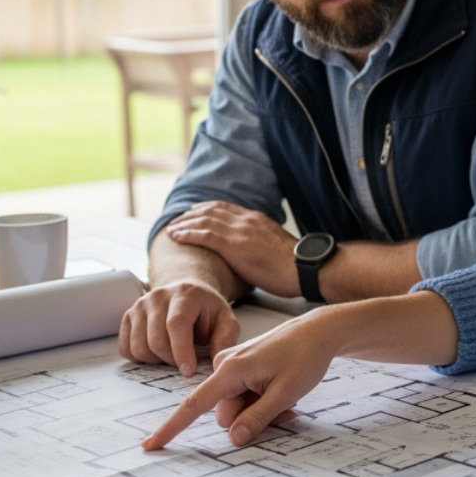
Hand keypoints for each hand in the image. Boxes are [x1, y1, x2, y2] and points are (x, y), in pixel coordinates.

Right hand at [119, 279, 241, 377]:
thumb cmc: (206, 310)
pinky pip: (126, 348)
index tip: (188, 371)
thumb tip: (217, 365)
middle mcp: (157, 297)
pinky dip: (140, 359)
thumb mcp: (225, 320)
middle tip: (185, 363)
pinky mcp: (128, 317)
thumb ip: (225, 340)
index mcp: (184, 294)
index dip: (181, 351)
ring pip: (139, 347)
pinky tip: (157, 354)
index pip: (176, 324)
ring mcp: (139, 306)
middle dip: (171, 360)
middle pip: (156, 340)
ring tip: (172, 355)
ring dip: (156, 361)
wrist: (186, 293)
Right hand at [142, 313, 338, 450]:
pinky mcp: (241, 367)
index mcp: (231, 370)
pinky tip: (281, 391)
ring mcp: (233, 366)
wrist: (319, 330)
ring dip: (259, 410)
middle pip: (226, 413)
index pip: (195, 404)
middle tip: (287, 411)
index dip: (173, 427)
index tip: (150, 445)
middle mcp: (225, 366)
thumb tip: (234, 439)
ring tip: (288, 399)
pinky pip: (243, 396)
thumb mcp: (286, 392)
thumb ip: (258, 417)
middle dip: (251, 419)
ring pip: (237, 407)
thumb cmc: (306, 356)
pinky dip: (260, 401)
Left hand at [165, 202, 298, 295]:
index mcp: (256, 219)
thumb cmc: (295, 266)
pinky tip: (176, 236)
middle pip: (211, 210)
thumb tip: (255, 252)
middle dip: (191, 214)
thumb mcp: (277, 247)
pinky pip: (204, 235)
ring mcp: (240, 231)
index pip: (226, 207)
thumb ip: (262, 243)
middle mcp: (246, 220)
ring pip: (204, 220)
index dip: (207, 208)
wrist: (304, 268)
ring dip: (184, 223)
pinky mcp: (234, 245)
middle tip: (177, 220)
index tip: (195, 211)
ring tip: (171, 229)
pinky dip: (187, 233)